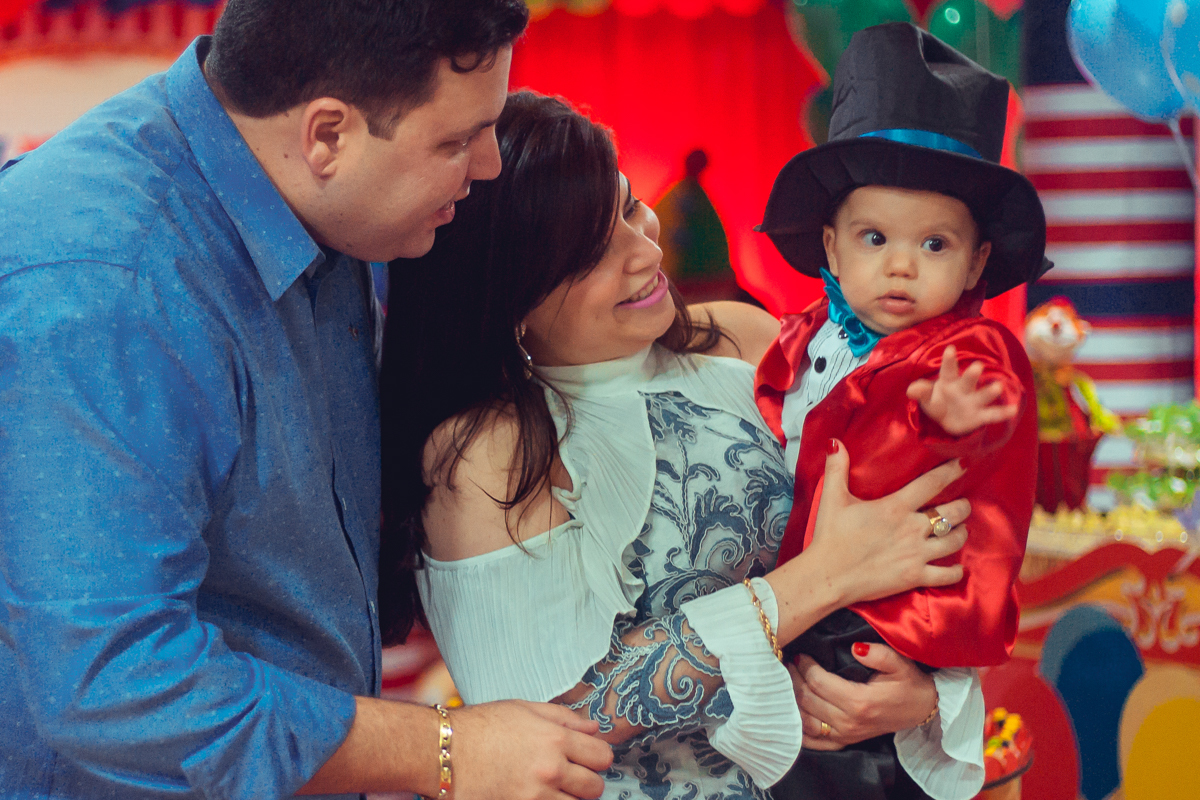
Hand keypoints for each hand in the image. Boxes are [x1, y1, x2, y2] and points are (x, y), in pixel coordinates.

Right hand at [453, 700, 612, 799]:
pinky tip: (538, 795)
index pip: (603, 756)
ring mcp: (536, 796)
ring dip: (569, 798)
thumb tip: (593, 727)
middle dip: (587, 781)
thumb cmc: (482, 725)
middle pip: (595, 787)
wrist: (445, 751)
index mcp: (555, 739)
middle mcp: (551, 770)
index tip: (588, 757)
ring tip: (552, 788)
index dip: (597, 756)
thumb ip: (564, 718)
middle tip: (571, 775)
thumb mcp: (525, 709)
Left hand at [789, 644, 936, 750]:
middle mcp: (849, 722)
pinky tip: (790, 716)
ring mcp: (846, 735)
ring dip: (792, 702)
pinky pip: (815, 742)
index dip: (805, 667)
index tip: (800, 654)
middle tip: (787, 664)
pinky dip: (799, 731)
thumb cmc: (908, 683)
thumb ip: (877, 654)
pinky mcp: (845, 742)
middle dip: (794, 680)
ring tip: (788, 682)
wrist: (922, 709)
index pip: (819, 683)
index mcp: (859, 702)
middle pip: (808, 701)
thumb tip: (854, 647)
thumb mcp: (898, 663)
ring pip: (806, 721)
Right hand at [801, 439, 968, 611]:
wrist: (828, 576)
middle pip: (952, 513)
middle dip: (962, 507)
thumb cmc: (830, 538)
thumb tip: (835, 442)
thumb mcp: (832, 499)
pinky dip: (955, 571)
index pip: (932, 483)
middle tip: (963, 504)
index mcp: (895, 507)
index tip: (964, 464)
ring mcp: (916, 554)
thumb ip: (837, 468)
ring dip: (961, 533)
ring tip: (962, 529)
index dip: (951, 471)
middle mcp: (911, 529)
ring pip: (954, 541)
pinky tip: (957, 567)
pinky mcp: (914, 577)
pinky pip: (946, 575)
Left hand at [906, 344, 1016, 435]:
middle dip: (972, 374)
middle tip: (977, 366)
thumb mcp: (926, 398)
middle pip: (968, 380)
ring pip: (983, 395)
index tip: (950, 349)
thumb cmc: (937, 402)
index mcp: (948, 381)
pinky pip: (991, 414)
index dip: (948, 360)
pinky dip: (1002, 412)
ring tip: (997, 387)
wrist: (947, 421)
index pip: (948, 370)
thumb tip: (911, 390)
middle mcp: (963, 388)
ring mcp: (973, 401)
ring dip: (990, 391)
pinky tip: (1013, 409)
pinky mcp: (980, 416)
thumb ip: (921, 392)